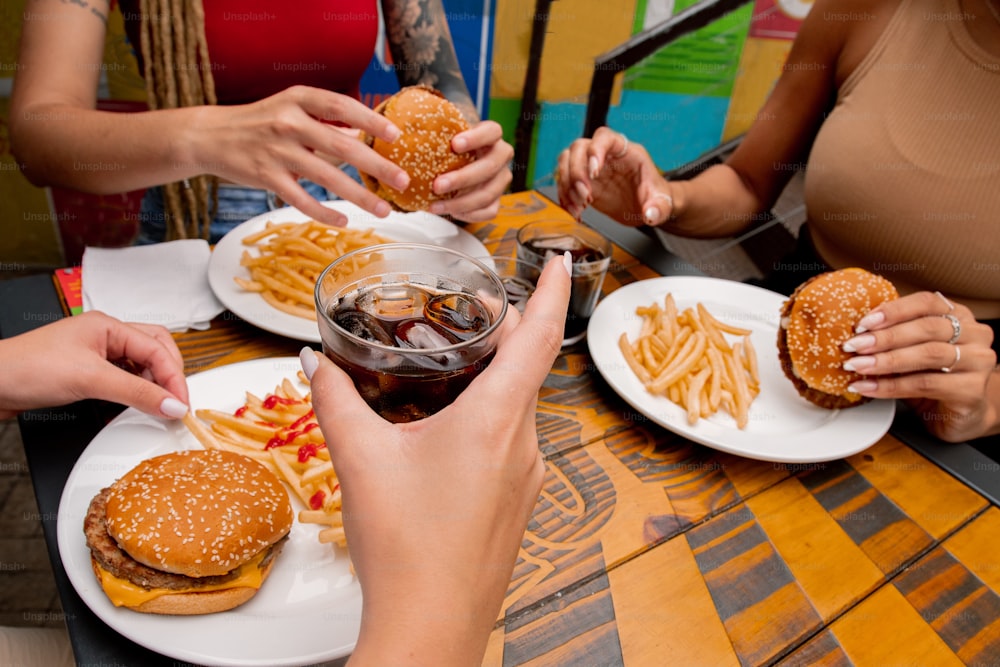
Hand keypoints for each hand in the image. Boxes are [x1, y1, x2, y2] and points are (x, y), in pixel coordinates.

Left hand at [0, 312, 188, 419]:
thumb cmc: (27, 369)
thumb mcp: (90, 380)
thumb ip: (136, 393)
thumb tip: (171, 404)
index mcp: (108, 325)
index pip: (157, 348)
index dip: (174, 377)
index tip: (181, 403)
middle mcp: (105, 335)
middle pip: (156, 349)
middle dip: (169, 374)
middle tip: (176, 400)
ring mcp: (96, 353)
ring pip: (141, 364)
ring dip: (153, 383)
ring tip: (158, 404)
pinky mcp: (87, 372)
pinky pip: (124, 377)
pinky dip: (136, 390)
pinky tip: (137, 402)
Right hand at [190, 86, 410, 225]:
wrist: (210, 136)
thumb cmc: (260, 122)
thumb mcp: (290, 108)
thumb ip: (325, 120)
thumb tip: (362, 134)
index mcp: (299, 99)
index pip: (342, 107)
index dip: (371, 120)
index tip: (396, 135)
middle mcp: (288, 123)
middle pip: (342, 146)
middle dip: (377, 165)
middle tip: (403, 181)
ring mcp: (276, 151)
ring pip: (326, 177)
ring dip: (359, 196)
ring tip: (383, 210)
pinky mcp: (266, 177)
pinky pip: (301, 199)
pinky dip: (324, 212)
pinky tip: (344, 221)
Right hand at [302, 254, 570, 665]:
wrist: (430, 628)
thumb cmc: (405, 546)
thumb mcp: (360, 459)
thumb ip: (337, 400)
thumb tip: (316, 362)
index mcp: (497, 420)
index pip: (540, 338)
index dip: (554, 292)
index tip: (562, 258)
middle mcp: (525, 443)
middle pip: (527, 367)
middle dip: (505, 331)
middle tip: (470, 308)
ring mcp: (527, 476)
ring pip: (519, 405)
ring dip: (493, 377)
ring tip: (449, 365)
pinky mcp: (518, 502)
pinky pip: (512, 441)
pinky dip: (489, 416)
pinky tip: (446, 430)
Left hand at [430, 120, 512, 221]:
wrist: (457, 166)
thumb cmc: (448, 148)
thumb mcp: (443, 135)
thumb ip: (432, 131)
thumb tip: (400, 128)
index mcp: (491, 136)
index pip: (492, 131)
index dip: (476, 138)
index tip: (454, 144)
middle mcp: (501, 157)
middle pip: (489, 167)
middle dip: (462, 178)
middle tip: (437, 185)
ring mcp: (501, 180)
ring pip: (488, 194)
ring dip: (461, 202)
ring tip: (436, 206)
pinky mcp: (497, 200)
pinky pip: (489, 211)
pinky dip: (469, 214)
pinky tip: (451, 212)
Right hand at [557, 126, 673, 225]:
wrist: (646, 208)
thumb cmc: (654, 196)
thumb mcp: (662, 203)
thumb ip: (658, 208)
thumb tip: (651, 215)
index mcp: (626, 152)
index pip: (605, 137)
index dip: (595, 150)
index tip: (594, 173)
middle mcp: (606, 155)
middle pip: (579, 148)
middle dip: (576, 173)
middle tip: (586, 196)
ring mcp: (591, 168)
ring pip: (566, 161)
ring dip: (567, 185)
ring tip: (579, 207)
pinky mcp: (583, 183)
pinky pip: (564, 182)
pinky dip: (565, 197)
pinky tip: (574, 211)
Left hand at [841, 292, 998, 441]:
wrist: (960, 414)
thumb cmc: (933, 377)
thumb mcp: (912, 351)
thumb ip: (894, 337)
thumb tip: (855, 333)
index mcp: (958, 315)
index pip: (926, 302)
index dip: (893, 310)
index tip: (862, 323)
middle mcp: (975, 334)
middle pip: (927, 328)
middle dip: (884, 337)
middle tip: (853, 346)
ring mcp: (978, 361)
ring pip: (927, 354)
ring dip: (886, 361)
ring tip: (857, 366)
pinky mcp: (973, 390)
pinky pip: (926, 384)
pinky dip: (891, 386)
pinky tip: (868, 387)